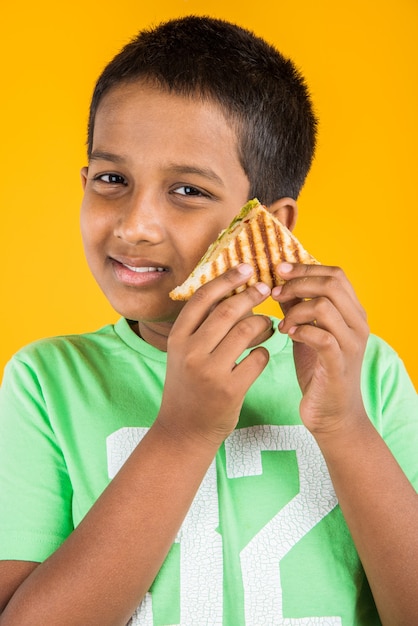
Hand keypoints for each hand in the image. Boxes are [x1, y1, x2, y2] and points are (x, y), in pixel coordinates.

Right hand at [157, 264, 271, 446]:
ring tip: (267, 326)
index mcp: (177, 337)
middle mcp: (190, 351)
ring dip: (263, 324)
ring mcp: (210, 371)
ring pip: (248, 330)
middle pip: (229, 310)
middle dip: (251, 294)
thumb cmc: (188, 384)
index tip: (245, 268)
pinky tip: (260, 355)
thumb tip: (231, 291)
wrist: (183, 429)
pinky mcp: (230, 390)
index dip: (226, 279)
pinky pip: (259, 357)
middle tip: (264, 288)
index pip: (203, 297)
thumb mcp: (182, 352)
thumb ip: (200, 325)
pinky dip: (264, 352)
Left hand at [271, 262, 368, 434]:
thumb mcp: (306, 332)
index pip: (335, 274)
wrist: (333, 414)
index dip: (305, 268)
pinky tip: (287, 336)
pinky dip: (300, 331)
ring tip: (282, 324)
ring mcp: (351, 344)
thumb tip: (280, 282)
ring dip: (295, 311)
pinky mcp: (339, 364)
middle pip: (331, 284)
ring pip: (325, 307)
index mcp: (352, 312)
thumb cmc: (318, 370)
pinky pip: (321, 336)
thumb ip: (298, 308)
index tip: (279, 269)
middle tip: (275, 294)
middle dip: (297, 284)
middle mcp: (357, 324)